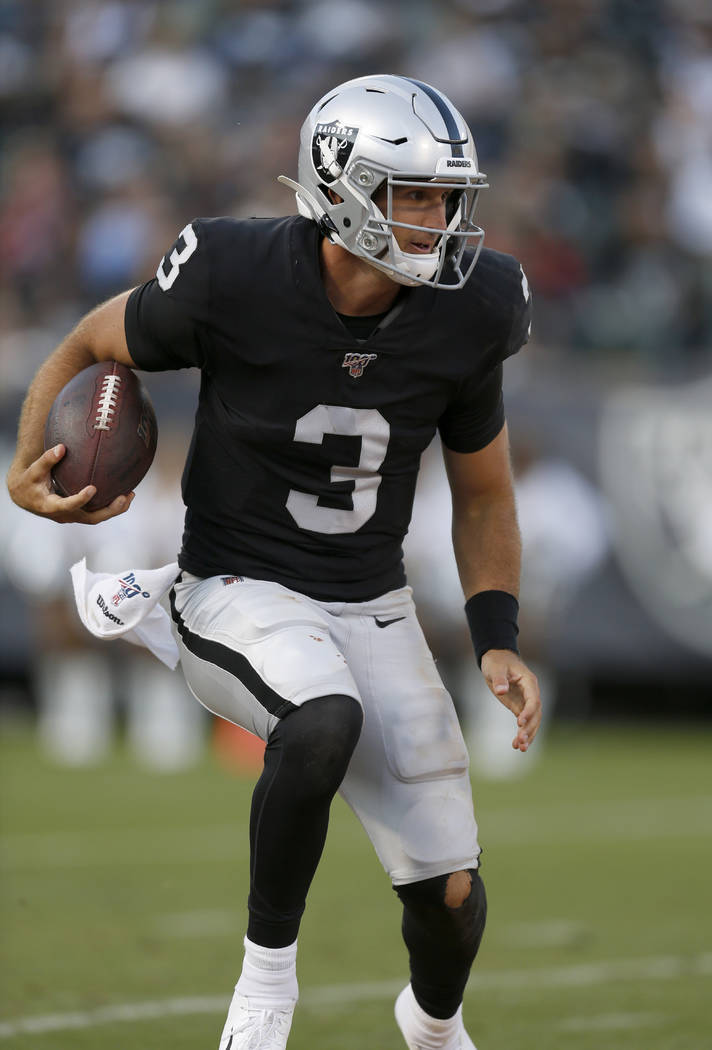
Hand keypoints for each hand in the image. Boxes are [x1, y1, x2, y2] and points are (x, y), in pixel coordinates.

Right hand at [7, 444, 133, 523]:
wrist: (24, 496)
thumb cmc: (29, 481)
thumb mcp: (34, 470)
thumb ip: (47, 459)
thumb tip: (62, 447)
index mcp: (51, 506)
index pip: (68, 506)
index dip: (81, 499)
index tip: (93, 488)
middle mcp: (64, 515)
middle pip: (90, 518)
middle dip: (109, 510)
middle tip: (124, 497)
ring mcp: (72, 516)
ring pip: (97, 518)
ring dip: (114, 509)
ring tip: (130, 495)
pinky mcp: (78, 514)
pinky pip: (97, 513)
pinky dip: (110, 506)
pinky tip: (124, 494)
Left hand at [480, 649, 541, 751]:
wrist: (496, 658)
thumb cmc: (496, 661)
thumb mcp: (495, 668)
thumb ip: (499, 679)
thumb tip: (502, 690)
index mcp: (529, 682)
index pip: (533, 699)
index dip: (529, 711)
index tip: (519, 722)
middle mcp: (531, 693)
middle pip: (536, 714)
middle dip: (529, 728)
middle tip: (520, 741)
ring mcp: (527, 701)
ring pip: (533, 721)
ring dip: (528, 735)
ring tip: (520, 748)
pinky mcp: (520, 707)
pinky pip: (525, 722)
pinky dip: (522, 733)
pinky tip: (516, 745)